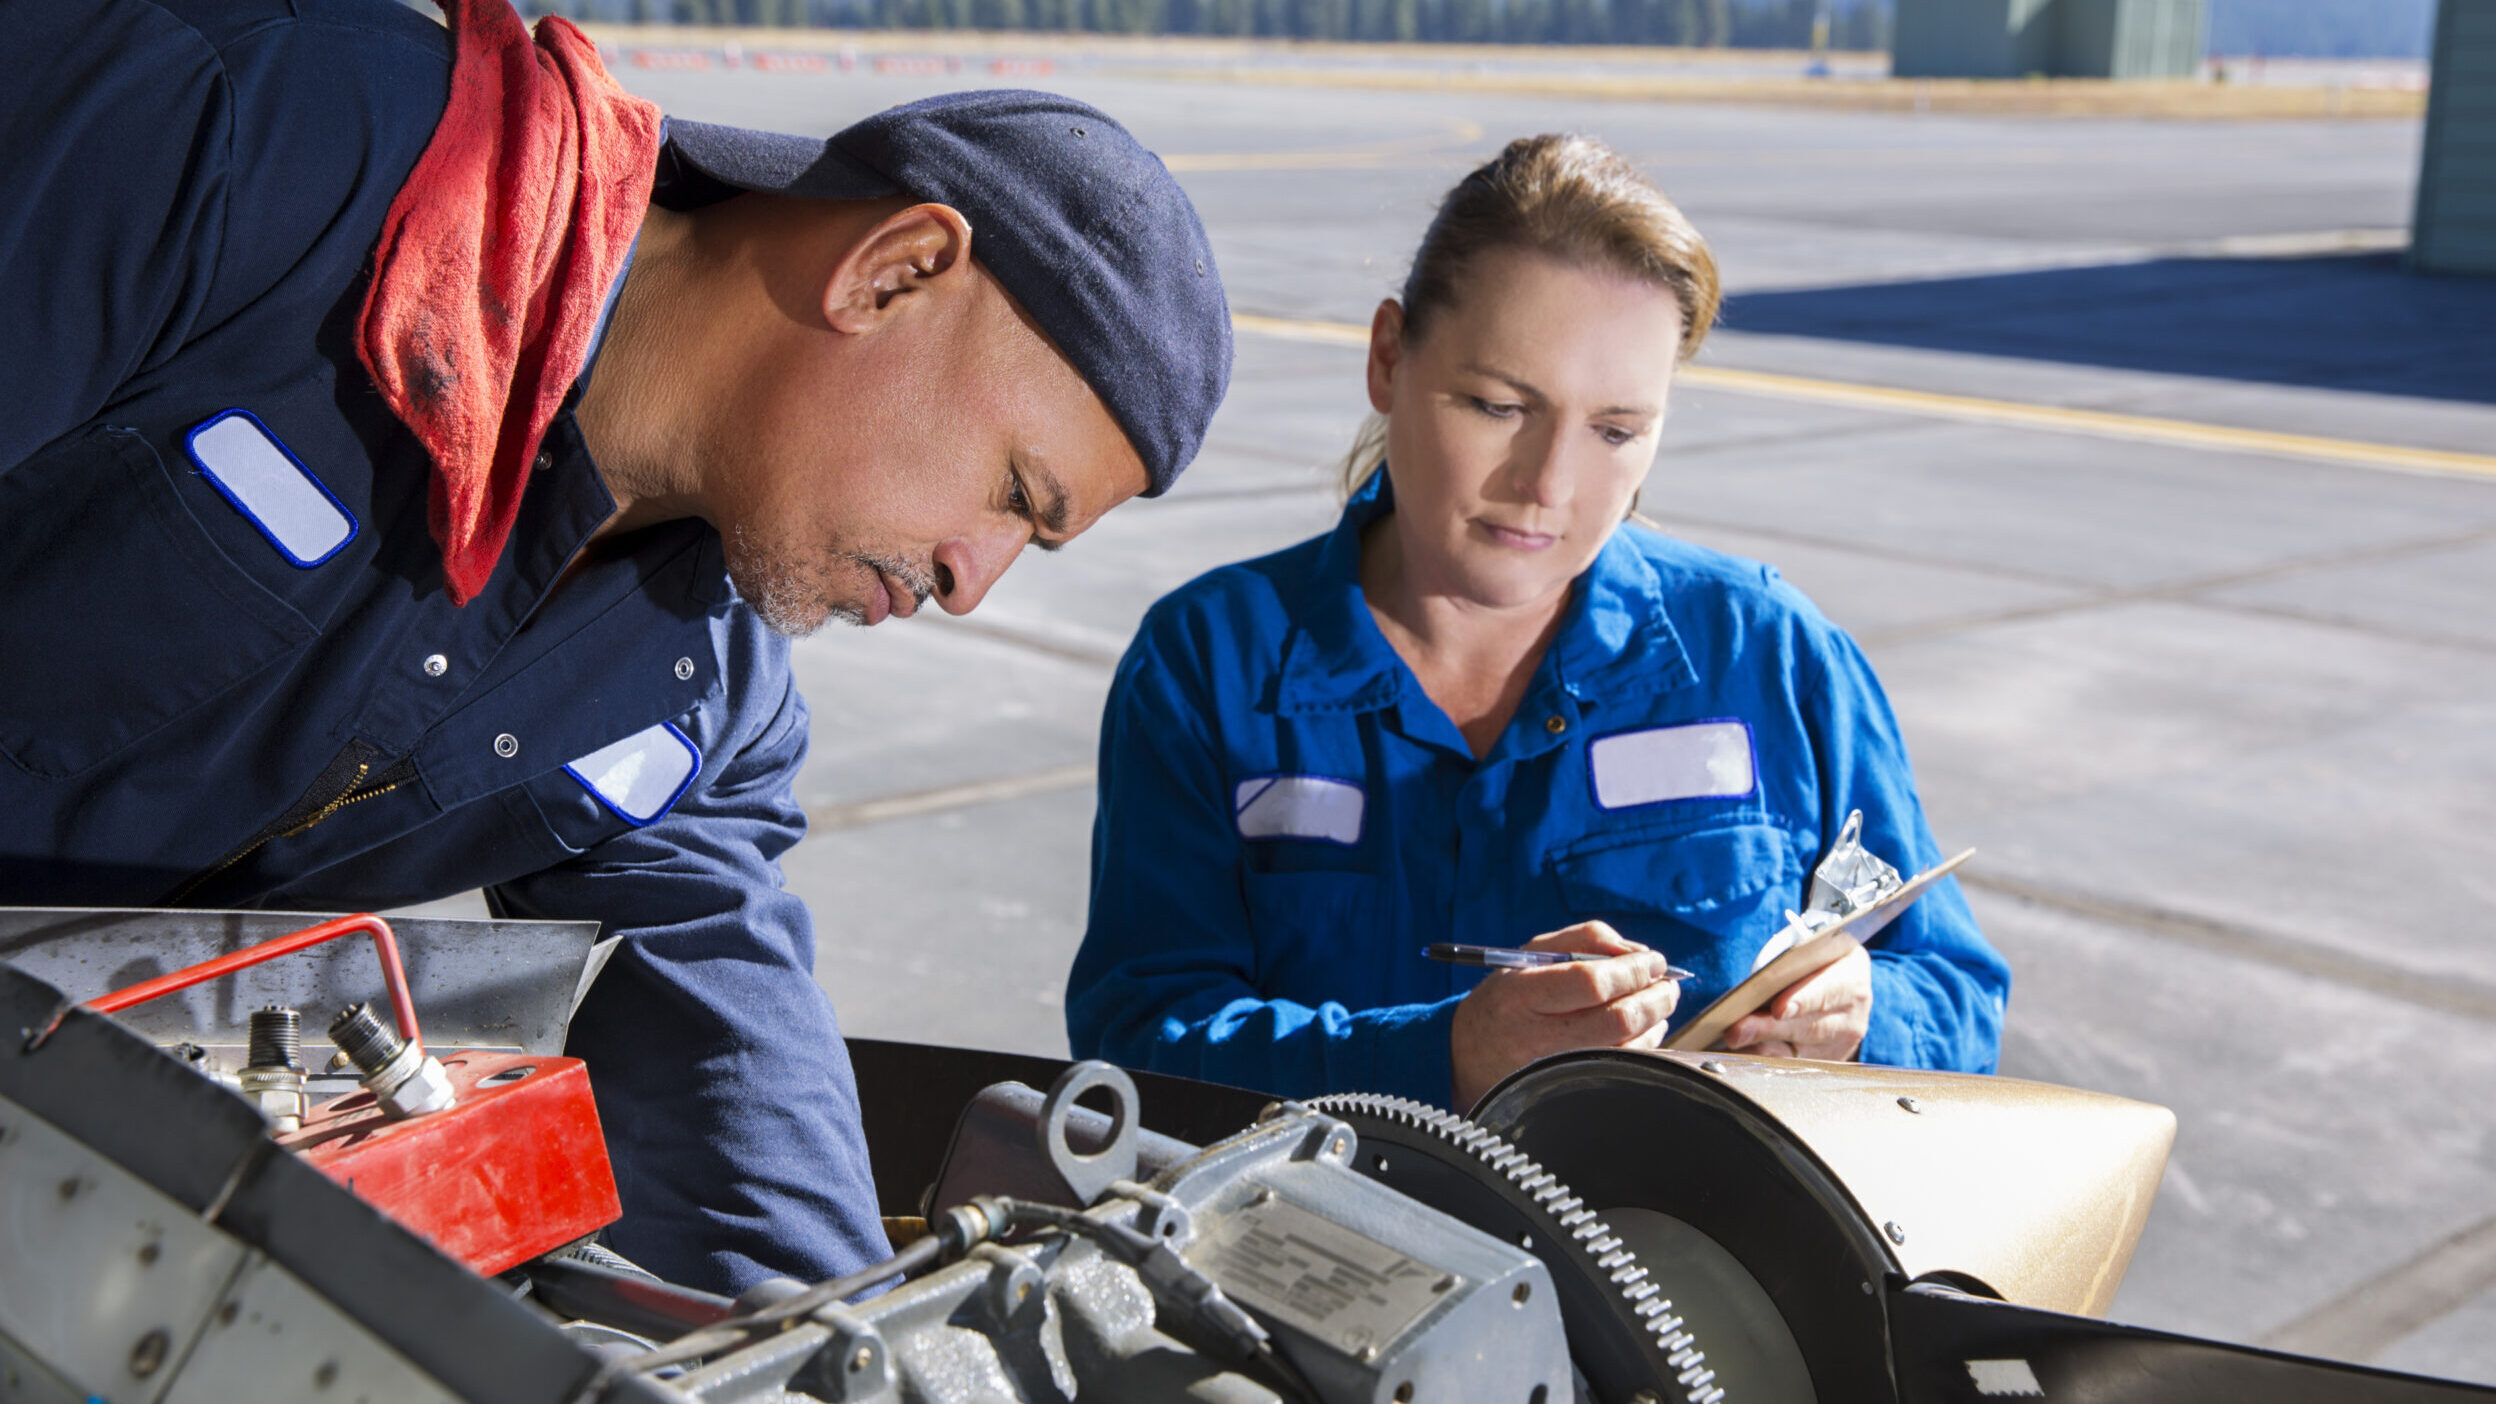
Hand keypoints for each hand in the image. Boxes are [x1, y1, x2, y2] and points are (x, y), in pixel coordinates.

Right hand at [1449, 921, 1680, 1107]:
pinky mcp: (1574, 1087)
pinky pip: (1626, 1066)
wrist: (1471, 1056)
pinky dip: (1648, 1042)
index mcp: (1522, 994)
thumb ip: (1584, 939)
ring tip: (1657, 1000)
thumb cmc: (1510, 997)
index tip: (1655, 960)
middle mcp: (1538, 1036)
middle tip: (1668, 983)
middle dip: (1655, 996)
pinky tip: (1645, 1027)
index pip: (1590, 982)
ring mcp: (1557, 1069)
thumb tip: (1636, 953)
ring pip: (1628, 1047)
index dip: (1631, 970)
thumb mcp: (1531, 955)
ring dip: (1656, 1019)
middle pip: (1617, 1018)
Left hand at [1722, 943, 1871, 1060]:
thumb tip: (1752, 986)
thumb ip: (1787, 963)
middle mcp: (1853, 1012)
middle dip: (1768, 1030)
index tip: (1778, 1010)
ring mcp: (1844, 1041)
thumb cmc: (1814, 961)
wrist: (1839, 980)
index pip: (1828, 989)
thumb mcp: (1808, 951)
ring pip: (1799, 1052)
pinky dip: (1763, 1060)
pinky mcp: (1829, 1060)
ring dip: (1760, 1049)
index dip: (1802, 1000)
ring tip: (1731, 1044)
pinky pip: (1793, 1065)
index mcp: (1851, 974)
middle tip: (1735, 1031)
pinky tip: (1739, 1053)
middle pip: (1808, 1027)